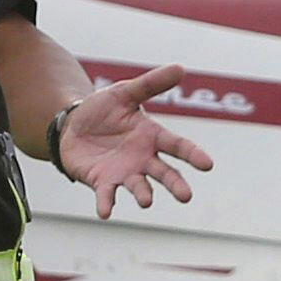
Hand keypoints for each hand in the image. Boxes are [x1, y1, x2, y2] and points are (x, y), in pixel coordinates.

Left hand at [49, 63, 205, 217]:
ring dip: (143, 194)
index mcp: (153, 136)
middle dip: (175, 185)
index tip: (207, 164)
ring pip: (139, 187)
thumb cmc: (104, 109)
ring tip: (147, 201)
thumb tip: (180, 68)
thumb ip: (151, 84)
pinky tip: (105, 212)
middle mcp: (143, 159)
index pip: (178, 146)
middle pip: (165, 173)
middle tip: (186, 196)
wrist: (73, 125)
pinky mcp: (103, 182)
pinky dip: (107, 204)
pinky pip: (107, 195)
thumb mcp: (125, 92)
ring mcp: (124, 173)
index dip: (193, 155)